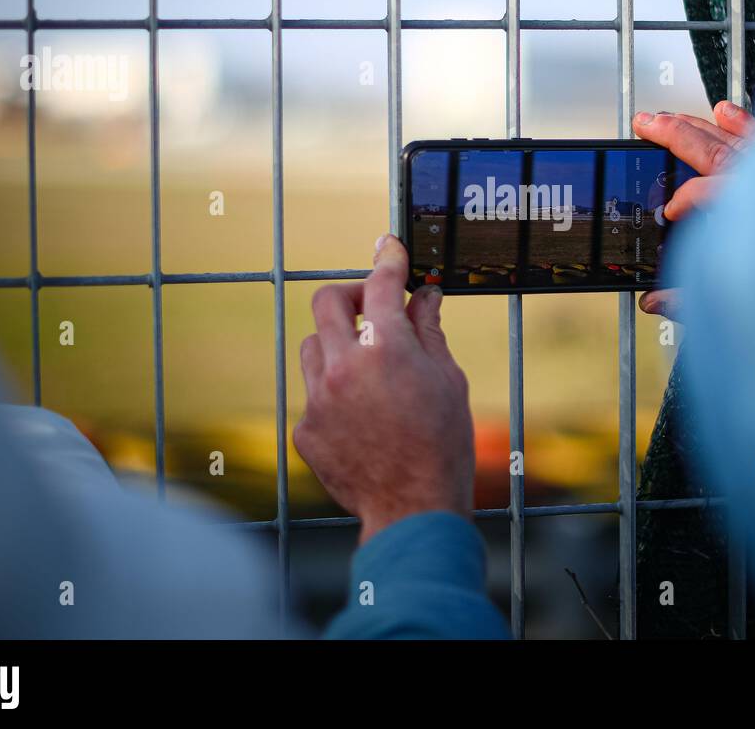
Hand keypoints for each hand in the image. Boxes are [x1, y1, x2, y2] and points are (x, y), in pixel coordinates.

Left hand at [293, 234, 473, 544]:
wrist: (413, 507)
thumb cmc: (442, 444)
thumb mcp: (448, 380)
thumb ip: (428, 331)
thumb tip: (424, 296)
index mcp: (386, 348)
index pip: (381, 283)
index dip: (388, 259)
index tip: (388, 246)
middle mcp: (344, 366)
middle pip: (325, 302)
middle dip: (349, 295)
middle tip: (371, 305)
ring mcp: (318, 398)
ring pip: (313, 346)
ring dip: (337, 344)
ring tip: (367, 367)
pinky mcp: (306, 428)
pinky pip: (313, 393)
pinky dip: (334, 392)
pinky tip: (362, 415)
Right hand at [632, 101, 754, 319]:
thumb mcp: (735, 301)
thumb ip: (689, 300)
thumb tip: (655, 302)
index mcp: (747, 212)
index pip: (698, 194)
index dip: (678, 200)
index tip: (670, 212)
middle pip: (708, 151)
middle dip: (673, 134)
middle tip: (645, 123)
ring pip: (731, 140)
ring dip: (697, 125)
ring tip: (669, 117)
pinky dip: (743, 122)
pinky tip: (723, 112)